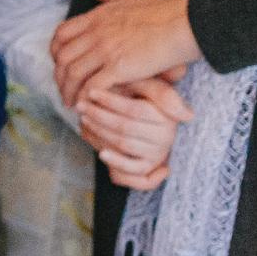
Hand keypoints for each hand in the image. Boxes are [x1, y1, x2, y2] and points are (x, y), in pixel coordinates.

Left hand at [52, 0, 201, 107]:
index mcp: (97, 17)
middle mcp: (96, 33)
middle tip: (63, 88)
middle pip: (63, 57)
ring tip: (72, 103)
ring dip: (69, 90)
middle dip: (59, 76)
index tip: (59, 64)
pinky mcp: (120, 67)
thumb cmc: (167, 8)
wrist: (187, 21)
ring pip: (73, 74)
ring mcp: (106, 50)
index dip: (56, 51)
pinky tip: (87, 106)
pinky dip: (86, 97)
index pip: (62, 34)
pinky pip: (93, 86)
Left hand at [78, 69, 191, 191]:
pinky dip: (117, 163)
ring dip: (100, 133)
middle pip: (126, 128)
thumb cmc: (142, 97)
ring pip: (124, 145)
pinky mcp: (147, 165)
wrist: (146, 118)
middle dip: (99, 116)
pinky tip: (101, 153)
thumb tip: (175, 104)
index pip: (135, 110)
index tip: (91, 92)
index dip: (111, 101)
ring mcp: (157, 153)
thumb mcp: (147, 86)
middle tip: (80, 106)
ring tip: (84, 120)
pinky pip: (133, 170)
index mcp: (166, 116)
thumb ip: (149, 85)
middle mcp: (165, 137)